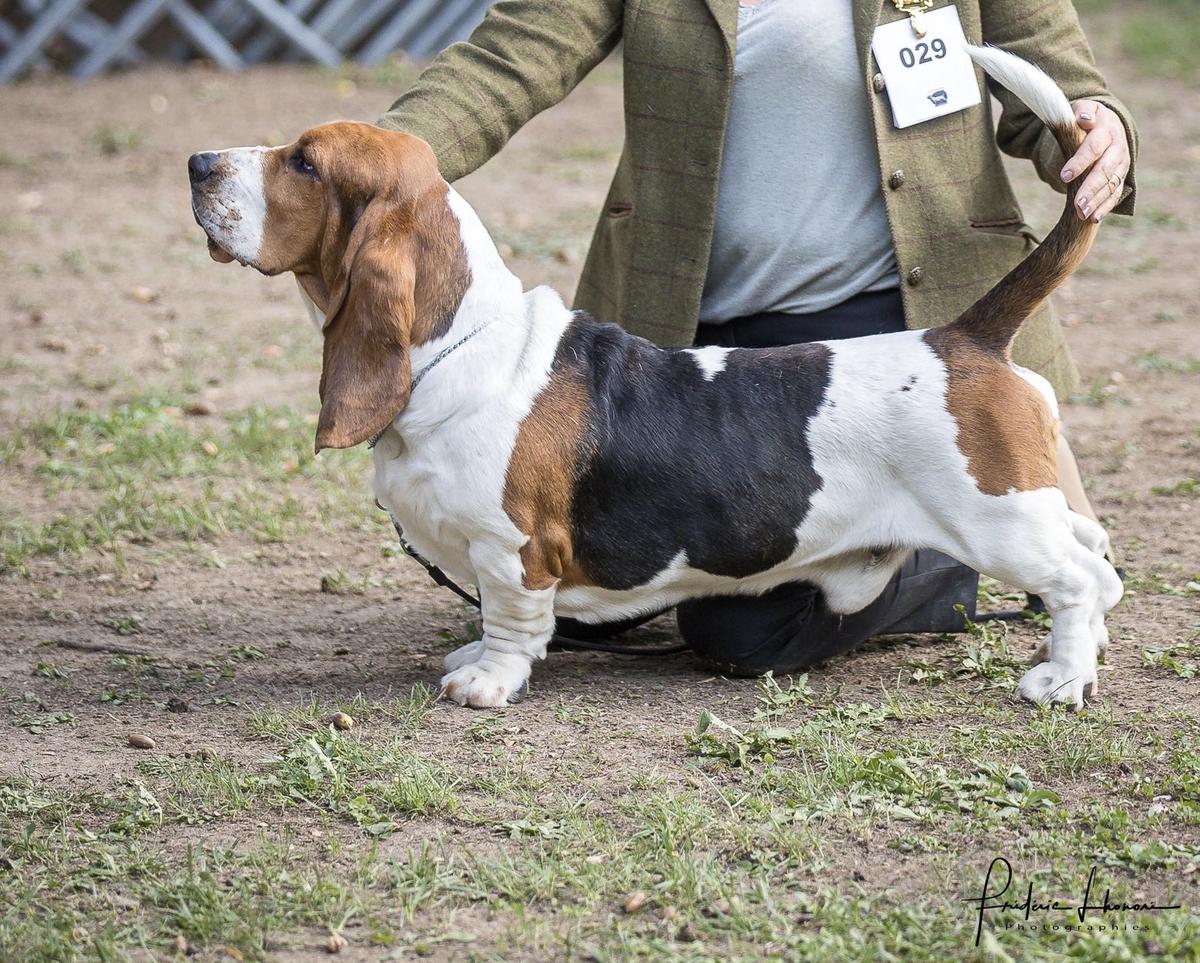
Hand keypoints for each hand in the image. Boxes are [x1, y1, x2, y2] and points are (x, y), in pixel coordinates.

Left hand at [1060, 101, 1130, 222]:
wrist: (1106, 122)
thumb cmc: (1086, 117)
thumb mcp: (1082, 109)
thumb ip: (1081, 112)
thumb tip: (1083, 119)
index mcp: (1106, 129)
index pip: (1094, 147)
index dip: (1080, 161)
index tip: (1064, 176)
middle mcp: (1117, 147)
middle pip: (1105, 169)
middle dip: (1090, 188)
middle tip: (1077, 204)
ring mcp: (1121, 163)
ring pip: (1111, 183)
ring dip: (1097, 201)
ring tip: (1081, 214)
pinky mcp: (1121, 176)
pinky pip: (1115, 193)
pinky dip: (1105, 207)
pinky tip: (1094, 218)